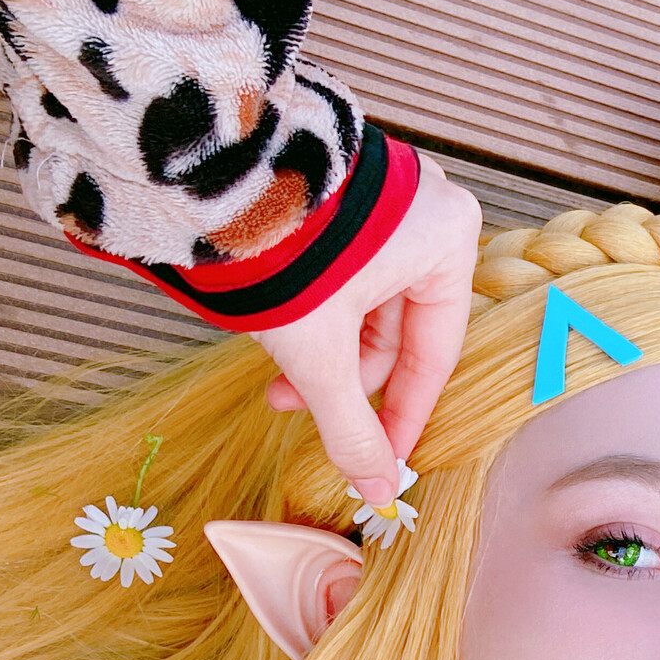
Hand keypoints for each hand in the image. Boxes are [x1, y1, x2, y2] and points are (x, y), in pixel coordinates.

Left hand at [253, 152, 481, 502]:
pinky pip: (343, 270)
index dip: (404, 418)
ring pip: (364, 304)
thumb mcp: (321, 357)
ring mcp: (383, 194)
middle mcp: (425, 212)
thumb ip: (353, 428)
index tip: (383, 461)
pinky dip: (314, 311)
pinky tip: (275, 334)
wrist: (211, 166)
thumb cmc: (284, 252)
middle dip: (344, 381)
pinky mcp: (341, 187)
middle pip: (396, 331)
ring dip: (322, 353)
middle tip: (302, 414)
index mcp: (448, 243)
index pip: (434, 356)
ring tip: (276, 381)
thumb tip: (376, 492)